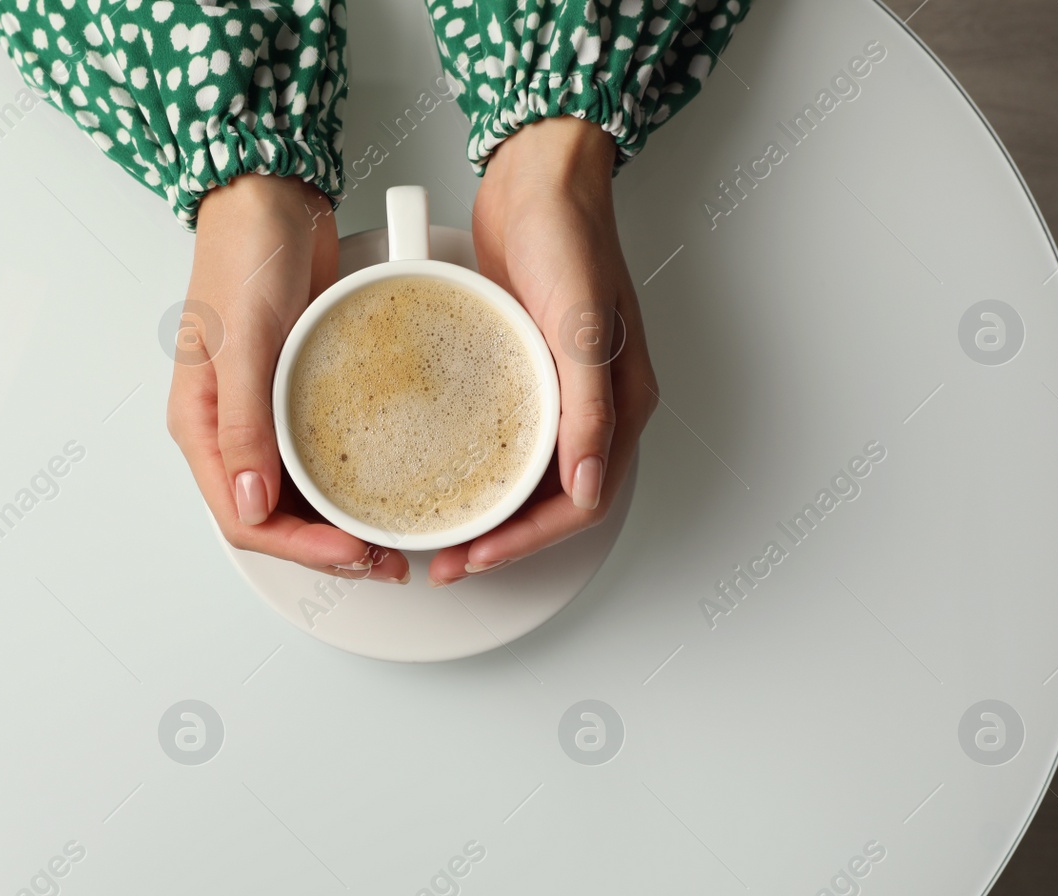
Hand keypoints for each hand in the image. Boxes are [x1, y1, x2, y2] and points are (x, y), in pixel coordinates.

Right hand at [166, 175, 409, 583]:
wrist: (271, 197)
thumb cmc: (245, 255)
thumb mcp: (244, 341)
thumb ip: (245, 426)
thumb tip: (252, 504)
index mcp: (204, 427)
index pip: (244, 519)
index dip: (299, 548)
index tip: (352, 550)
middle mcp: (233, 432)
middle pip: (276, 520)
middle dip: (328, 549)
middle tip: (386, 559)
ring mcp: (267, 417)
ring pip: (302, 497)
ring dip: (343, 524)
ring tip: (393, 540)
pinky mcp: (299, 397)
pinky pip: (323, 458)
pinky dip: (352, 483)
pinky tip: (387, 491)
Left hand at [428, 118, 658, 585]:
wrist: (540, 173)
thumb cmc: (570, 235)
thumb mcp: (582, 324)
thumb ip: (588, 408)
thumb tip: (586, 486)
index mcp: (620, 406)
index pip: (579, 503)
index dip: (528, 540)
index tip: (477, 554)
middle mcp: (591, 408)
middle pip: (551, 502)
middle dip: (502, 540)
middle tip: (444, 560)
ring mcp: (556, 391)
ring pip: (525, 476)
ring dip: (488, 511)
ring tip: (437, 531)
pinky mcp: (522, 370)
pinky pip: (502, 437)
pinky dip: (476, 466)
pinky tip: (437, 472)